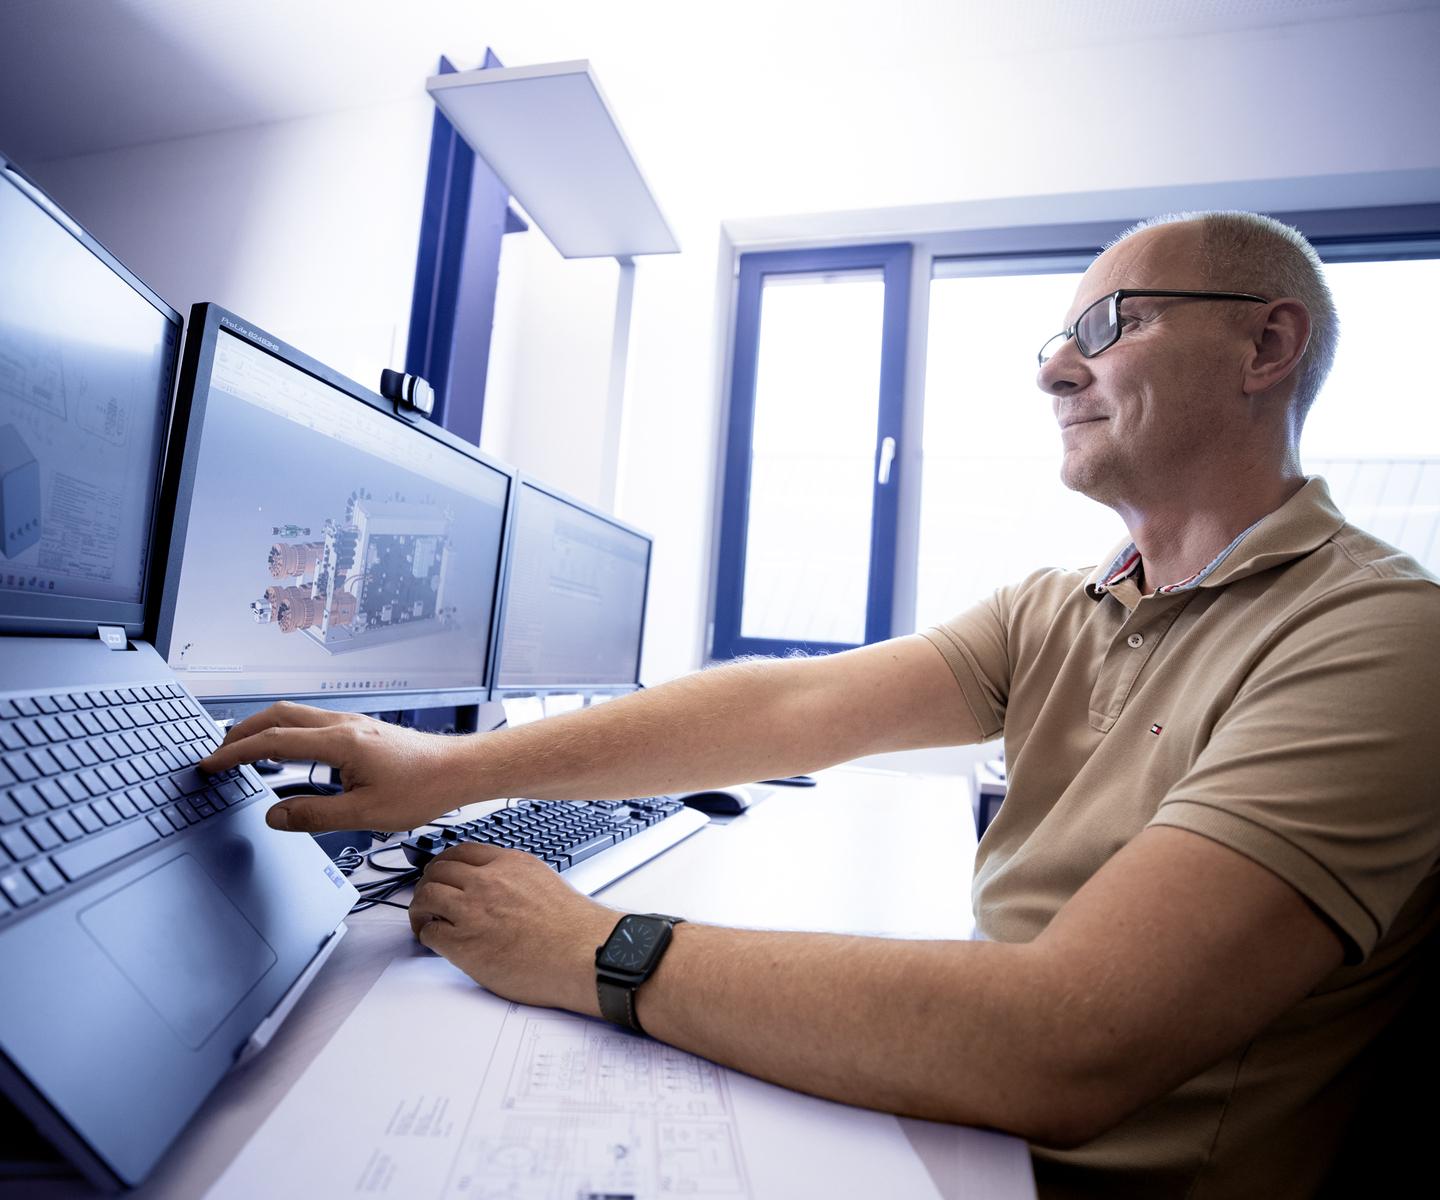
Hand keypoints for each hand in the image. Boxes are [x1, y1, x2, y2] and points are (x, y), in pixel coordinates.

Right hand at [199, 702, 473, 832]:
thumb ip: (315, 816)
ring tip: (242, 751)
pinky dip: (286, 732)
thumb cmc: (422, 789)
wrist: (457, 770)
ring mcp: (352, 724)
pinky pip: (311, 723)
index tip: (211, 764)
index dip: (236, 753)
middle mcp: (343, 725)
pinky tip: (285, 752)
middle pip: (278, 716)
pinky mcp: (361, 730)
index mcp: (340, 742)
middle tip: (217, 753)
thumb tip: (274, 816)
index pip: (273, 741)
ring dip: (263, 729)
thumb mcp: (366, 814)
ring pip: (295, 715)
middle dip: (241, 732)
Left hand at [409, 843, 616, 1013]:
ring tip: (424, 921)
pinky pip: (429, 931)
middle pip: (438, 871)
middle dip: (427, 884)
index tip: (439, 872)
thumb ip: (514, 878)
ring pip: (425, 896)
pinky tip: (435, 941)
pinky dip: (426, 935)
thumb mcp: (544, 882)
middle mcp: (487, 881)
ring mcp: (472, 910)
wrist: (581, 954)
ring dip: (420, 909)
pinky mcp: (463, 942)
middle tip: (428, 899)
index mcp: (509, 864)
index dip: (444, 863)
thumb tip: (498, 887)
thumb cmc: (572, 928)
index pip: (462, 852)